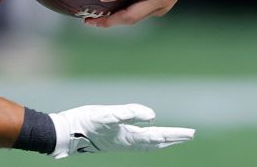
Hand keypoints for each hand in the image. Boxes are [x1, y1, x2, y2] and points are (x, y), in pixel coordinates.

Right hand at [50, 103, 193, 158]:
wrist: (65, 133)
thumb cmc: (85, 122)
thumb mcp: (108, 114)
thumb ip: (129, 113)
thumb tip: (153, 116)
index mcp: (129, 137)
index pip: (158, 136)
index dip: (176, 134)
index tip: (191, 134)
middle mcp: (128, 142)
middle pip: (157, 142)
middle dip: (174, 138)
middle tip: (191, 135)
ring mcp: (122, 142)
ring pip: (149, 144)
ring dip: (163, 140)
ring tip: (175, 139)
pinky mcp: (115, 140)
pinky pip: (139, 142)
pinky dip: (150, 140)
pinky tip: (149, 136)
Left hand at [86, 0, 198, 27]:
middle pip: (133, 15)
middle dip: (111, 20)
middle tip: (90, 20)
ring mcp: (163, 6)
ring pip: (136, 18)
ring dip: (116, 20)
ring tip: (95, 21)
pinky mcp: (162, 9)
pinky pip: (143, 15)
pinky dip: (127, 16)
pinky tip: (113, 13)